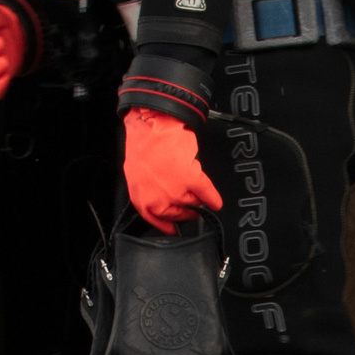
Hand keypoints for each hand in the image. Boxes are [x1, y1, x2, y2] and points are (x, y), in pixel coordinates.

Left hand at [120, 97, 220, 226]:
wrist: (151, 125)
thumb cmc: (142, 145)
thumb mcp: (138, 174)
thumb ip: (149, 190)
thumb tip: (161, 198)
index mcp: (142, 199)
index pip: (157, 221)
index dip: (168, 226)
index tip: (175, 229)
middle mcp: (158, 200)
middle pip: (179, 213)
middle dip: (186, 209)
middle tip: (192, 205)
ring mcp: (175, 191)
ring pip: (193, 202)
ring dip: (198, 198)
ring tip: (198, 190)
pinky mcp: (190, 179)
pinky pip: (206, 193)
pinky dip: (213, 198)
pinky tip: (217, 203)